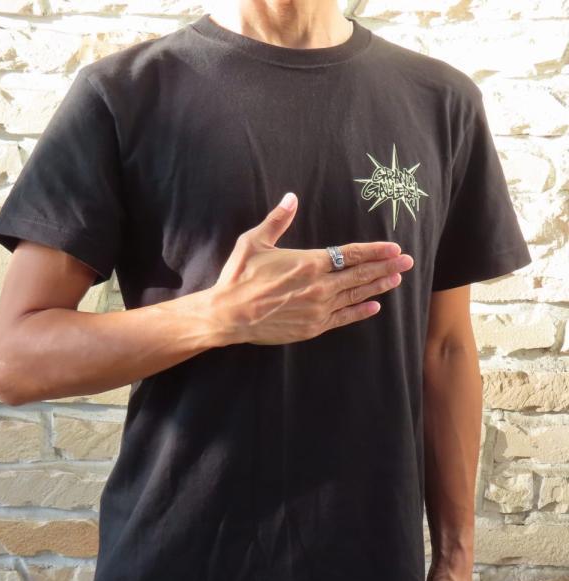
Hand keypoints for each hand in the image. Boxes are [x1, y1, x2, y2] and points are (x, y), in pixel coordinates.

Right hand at [211, 192, 413, 345]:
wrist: (227, 314)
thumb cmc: (239, 276)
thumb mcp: (254, 241)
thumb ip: (277, 220)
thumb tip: (292, 197)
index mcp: (308, 262)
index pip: (350, 254)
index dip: (374, 250)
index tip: (393, 248)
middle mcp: (319, 286)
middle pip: (360, 274)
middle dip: (386, 266)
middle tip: (408, 261)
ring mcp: (318, 308)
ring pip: (356, 295)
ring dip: (378, 286)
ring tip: (397, 279)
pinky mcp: (312, 327)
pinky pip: (343, 318)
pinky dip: (360, 311)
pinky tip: (375, 306)